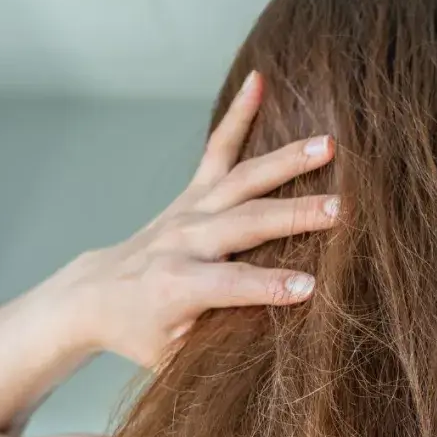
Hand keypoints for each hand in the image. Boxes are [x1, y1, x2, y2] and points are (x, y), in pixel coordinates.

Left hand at [63, 71, 338, 367]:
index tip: (311, 288)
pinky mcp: (193, 192)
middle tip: (340, 209)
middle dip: (293, 215)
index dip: (268, 287)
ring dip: (287, 161)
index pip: (230, 286)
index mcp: (177, 286)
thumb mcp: (177, 356)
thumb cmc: (143, 333)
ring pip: (242, 180)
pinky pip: (218, 148)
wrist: (96, 294)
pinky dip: (238, 114)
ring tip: (328, 146)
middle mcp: (183, 241)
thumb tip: (280, 344)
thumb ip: (221, 344)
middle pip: (244, 223)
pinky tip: (260, 80)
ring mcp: (189, 210)